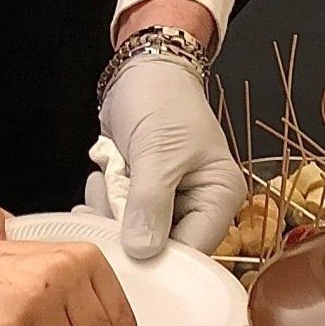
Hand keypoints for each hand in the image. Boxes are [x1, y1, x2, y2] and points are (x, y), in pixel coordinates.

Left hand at [93, 56, 244, 260]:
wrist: (143, 69)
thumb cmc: (162, 100)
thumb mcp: (157, 151)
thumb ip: (150, 203)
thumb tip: (143, 252)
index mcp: (220, 197)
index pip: (194, 250)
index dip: (159, 257)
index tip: (123, 249)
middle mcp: (199, 206)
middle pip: (161, 247)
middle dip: (127, 227)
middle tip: (110, 197)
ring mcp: (169, 203)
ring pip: (134, 234)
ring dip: (111, 210)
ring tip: (110, 175)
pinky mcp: (143, 196)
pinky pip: (119, 217)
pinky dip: (105, 201)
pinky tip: (104, 176)